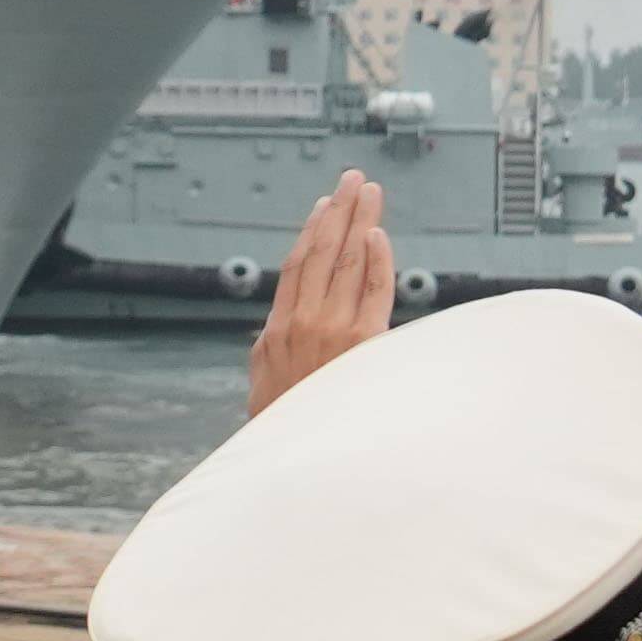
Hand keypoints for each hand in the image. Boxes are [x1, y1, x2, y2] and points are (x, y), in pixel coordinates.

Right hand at [249, 173, 394, 412]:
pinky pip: (373, 291)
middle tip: (353, 179)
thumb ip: (268, 351)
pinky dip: (375, 260)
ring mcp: (333, 330)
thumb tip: (272, 331)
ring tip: (370, 192)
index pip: (297, 266)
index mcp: (278, 329)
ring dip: (360, 222)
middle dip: (339, 211)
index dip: (312, 231)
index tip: (324, 205)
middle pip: (322, 252)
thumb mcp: (263, 385)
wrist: (297, 460)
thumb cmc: (283, 428)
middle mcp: (304, 321)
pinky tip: (378, 235)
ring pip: (347, 262)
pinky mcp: (363, 344)